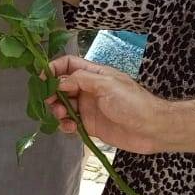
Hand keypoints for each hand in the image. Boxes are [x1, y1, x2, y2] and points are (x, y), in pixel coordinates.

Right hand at [45, 56, 170, 154]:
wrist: (151, 129)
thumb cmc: (133, 103)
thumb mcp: (106, 85)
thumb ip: (81, 80)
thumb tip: (58, 81)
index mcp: (95, 74)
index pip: (69, 65)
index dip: (54, 68)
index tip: (42, 78)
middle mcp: (89, 89)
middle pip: (61, 86)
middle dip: (52, 92)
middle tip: (49, 100)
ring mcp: (88, 107)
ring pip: (63, 105)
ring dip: (57, 110)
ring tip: (63, 115)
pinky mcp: (89, 125)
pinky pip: (70, 123)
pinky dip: (65, 125)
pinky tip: (70, 127)